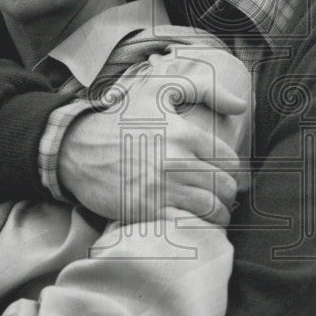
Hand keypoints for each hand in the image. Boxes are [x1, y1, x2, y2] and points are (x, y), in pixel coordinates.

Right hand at [59, 55, 247, 224]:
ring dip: (216, 215)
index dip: (231, 171)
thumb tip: (240, 106)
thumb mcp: (159, 88)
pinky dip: (196, 227)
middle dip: (226, 194)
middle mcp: (177, 162)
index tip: (222, 176)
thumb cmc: (120, 117)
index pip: (230, 162)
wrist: (74, 148)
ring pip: (212, 211)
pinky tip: (190, 222)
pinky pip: (189, 226)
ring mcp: (162, 189)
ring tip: (209, 212)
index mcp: (185, 134)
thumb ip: (205, 89)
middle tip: (217, 196)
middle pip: (224, 188)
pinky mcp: (147, 211)